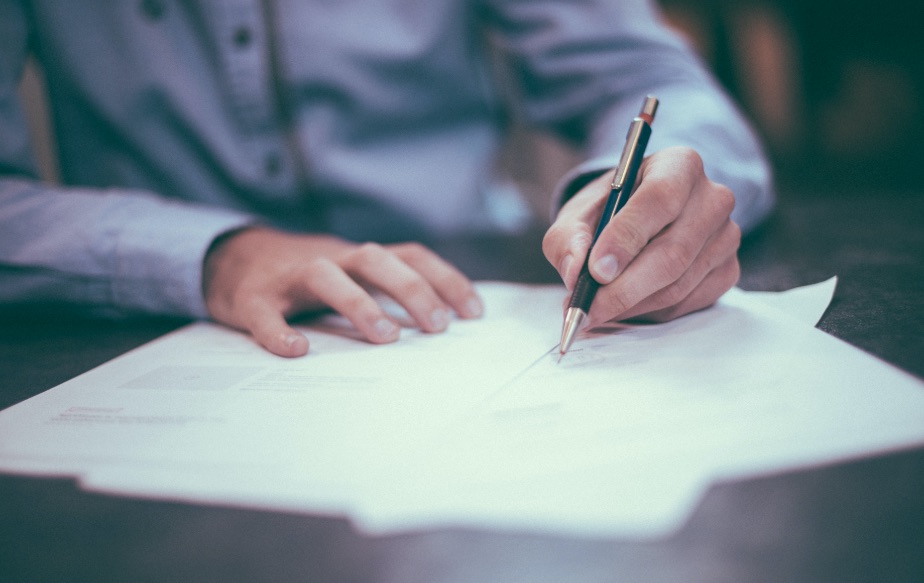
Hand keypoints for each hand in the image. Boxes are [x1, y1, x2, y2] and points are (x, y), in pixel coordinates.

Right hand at [202, 228, 482, 356]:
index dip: (445, 279)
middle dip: (412, 289)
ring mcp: (290, 277)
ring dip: (359, 303)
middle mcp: (331, 259)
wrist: (232, 259)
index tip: (474, 313)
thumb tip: (443, 327)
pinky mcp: (253, 298)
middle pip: (376, 260)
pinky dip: (279, 330)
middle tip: (438, 327)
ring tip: (385, 337)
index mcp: (359, 259)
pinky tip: (296, 350)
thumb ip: (387, 293)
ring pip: (326, 276)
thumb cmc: (308, 279)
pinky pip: (266, 313)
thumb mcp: (352, 277)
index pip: (410, 257)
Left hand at [543, 146, 740, 326]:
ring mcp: (726, 237)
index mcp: (679, 165)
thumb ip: (568, 238)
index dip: (627, 238)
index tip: (596, 270)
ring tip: (596, 309)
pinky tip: (625, 306)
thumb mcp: (578, 214)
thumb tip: (576, 271)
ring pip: (678, 285)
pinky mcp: (728, 270)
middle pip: (673, 252)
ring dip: (631, 305)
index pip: (659, 199)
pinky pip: (687, 303)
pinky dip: (649, 312)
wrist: (639, 219)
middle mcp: (713, 198)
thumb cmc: (609, 211)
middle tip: (586, 308)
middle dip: (623, 288)